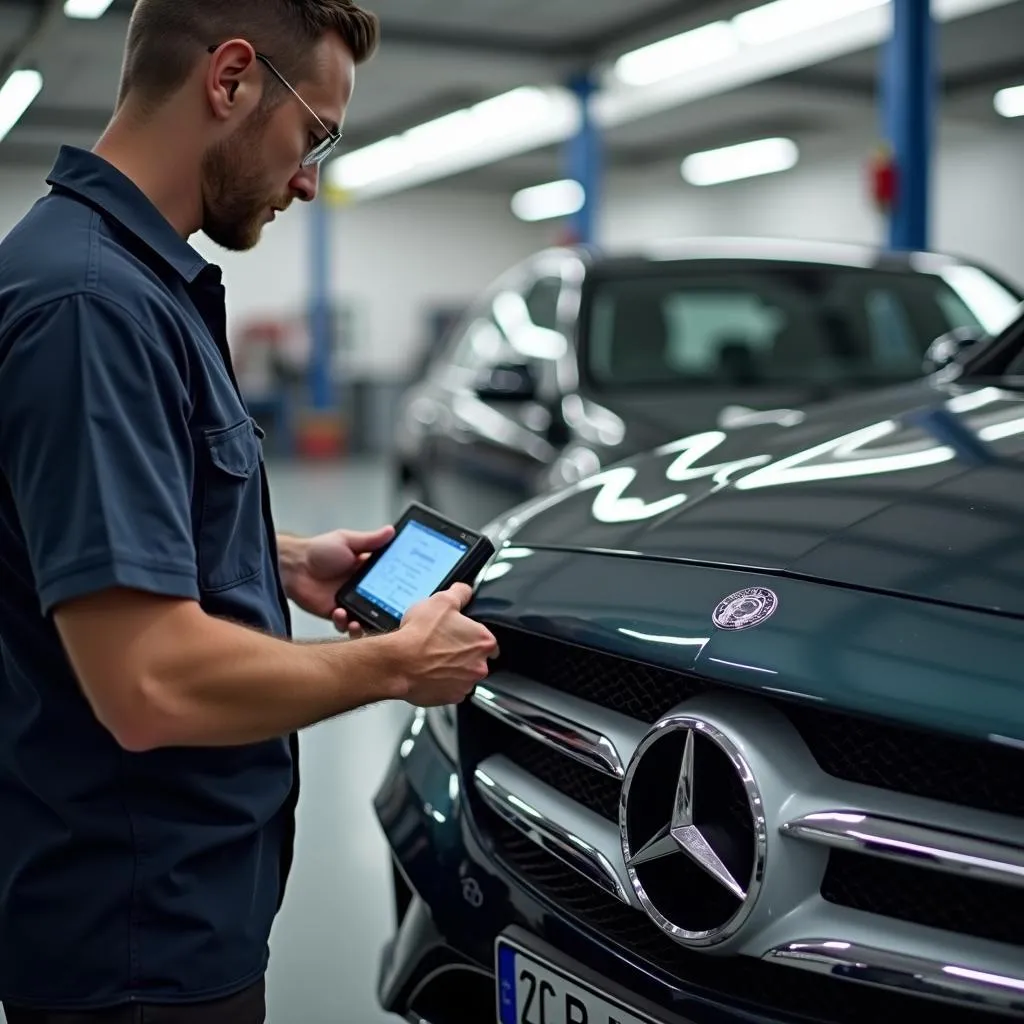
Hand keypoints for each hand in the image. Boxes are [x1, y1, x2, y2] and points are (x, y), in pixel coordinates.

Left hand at [279, 526, 393, 635]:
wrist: (292, 567)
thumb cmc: (316, 551)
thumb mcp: (346, 541)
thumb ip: (370, 540)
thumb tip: (391, 531)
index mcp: (366, 569)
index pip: (389, 580)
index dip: (399, 586)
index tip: (406, 591)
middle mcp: (360, 587)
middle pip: (382, 603)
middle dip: (386, 610)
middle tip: (387, 612)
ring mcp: (349, 602)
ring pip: (367, 619)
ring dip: (366, 622)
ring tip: (359, 619)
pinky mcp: (335, 615)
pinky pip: (346, 626)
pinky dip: (346, 624)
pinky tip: (340, 614)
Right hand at [395, 583, 498, 706]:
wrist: (398, 663)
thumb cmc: (419, 635)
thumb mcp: (441, 601)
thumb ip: (460, 593)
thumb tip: (465, 591)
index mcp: (484, 641)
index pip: (487, 638)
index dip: (471, 634)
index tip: (458, 634)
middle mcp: (480, 665)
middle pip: (476, 657)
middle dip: (462, 652)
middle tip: (442, 644)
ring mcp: (466, 684)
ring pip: (463, 674)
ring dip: (452, 668)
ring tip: (432, 658)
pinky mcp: (451, 698)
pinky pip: (450, 689)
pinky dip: (441, 682)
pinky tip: (428, 671)